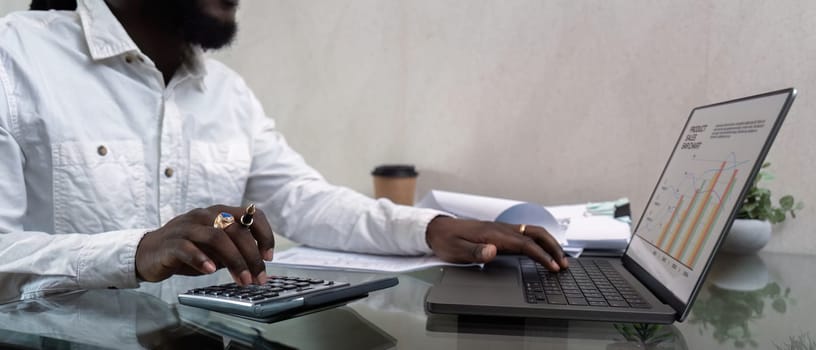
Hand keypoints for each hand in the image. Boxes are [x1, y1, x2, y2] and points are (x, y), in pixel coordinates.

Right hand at [135, 205, 275, 284]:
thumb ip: (234, 250)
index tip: (269, 256)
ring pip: (216, 237)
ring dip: (234, 260)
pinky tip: (211, 271)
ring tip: (242, 280)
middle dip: (252, 256)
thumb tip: (258, 263)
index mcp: (220, 213)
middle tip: (258, 278)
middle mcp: (205, 215)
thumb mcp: (215, 249)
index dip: (265, 234)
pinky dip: (202, 259)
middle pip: (236, 230)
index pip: (251, 214)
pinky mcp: (171, 242)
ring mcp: (187, 227)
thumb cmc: (187, 250)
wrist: (148, 253)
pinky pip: (188, 247)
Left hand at [425, 216, 567, 270]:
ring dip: (548, 244)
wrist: (437, 229)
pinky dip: (539, 243)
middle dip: (553, 247)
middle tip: (565, 264)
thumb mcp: (456, 251)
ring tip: (559, 259)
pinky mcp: (500, 233)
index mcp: (494, 234)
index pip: (525, 244)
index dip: (541, 255)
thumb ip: (475, 252)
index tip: (553, 266)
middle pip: (535, 233)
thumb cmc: (447, 241)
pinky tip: (543, 252)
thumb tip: (493, 251)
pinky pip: (525, 235)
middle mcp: (501, 229)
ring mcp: (502, 229)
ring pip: (532, 233)